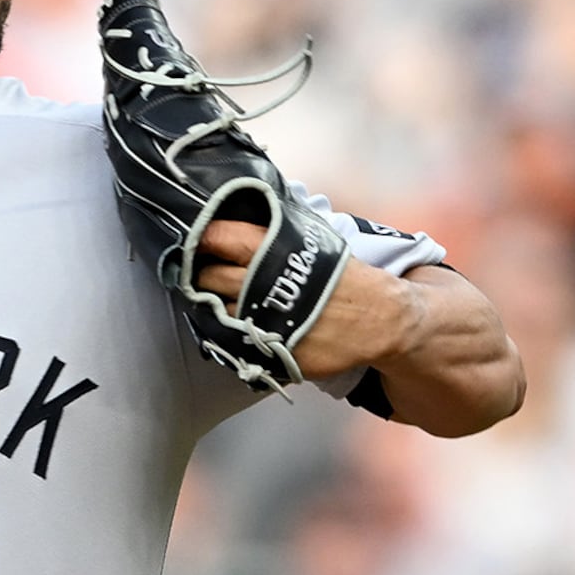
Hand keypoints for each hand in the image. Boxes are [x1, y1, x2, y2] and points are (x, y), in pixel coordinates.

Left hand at [195, 218, 418, 381]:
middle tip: (205, 275)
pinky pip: (238, 343)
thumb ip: (273, 236)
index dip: (201, 240)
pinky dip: (234, 335)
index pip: (219, 238)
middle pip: (209, 278)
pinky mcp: (272, 351)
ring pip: (218, 314)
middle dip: (202, 276)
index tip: (195, 243)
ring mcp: (267, 321)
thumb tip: (234, 222)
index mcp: (274, 249)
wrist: (380, 319)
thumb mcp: (312, 244)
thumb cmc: (343, 277)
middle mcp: (265, 284)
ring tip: (225, 302)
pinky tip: (243, 327)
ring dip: (216, 308)